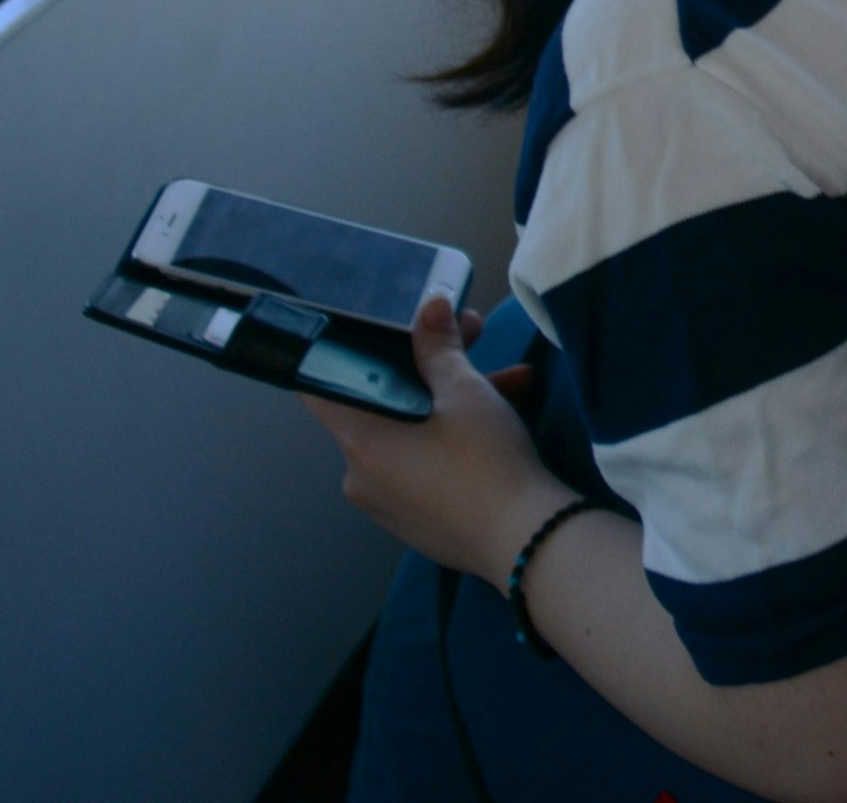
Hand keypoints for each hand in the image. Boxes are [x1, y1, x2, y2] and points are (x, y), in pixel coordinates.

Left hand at [303, 295, 574, 585]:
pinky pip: (423, 467)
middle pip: (379, 407)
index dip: (338, 352)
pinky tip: (501, 423)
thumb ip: (439, 348)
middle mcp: (359, 477)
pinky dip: (451, 440)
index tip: (369, 329)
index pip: (319, 389)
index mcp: (359, 443)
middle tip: (472, 339)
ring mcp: (386, 505)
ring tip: (512, 381)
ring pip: (410, 436)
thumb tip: (428, 306)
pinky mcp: (416, 522)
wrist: (527, 541)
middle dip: (426, 369)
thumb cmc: (485, 462)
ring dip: (452, 403)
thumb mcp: (466, 393)